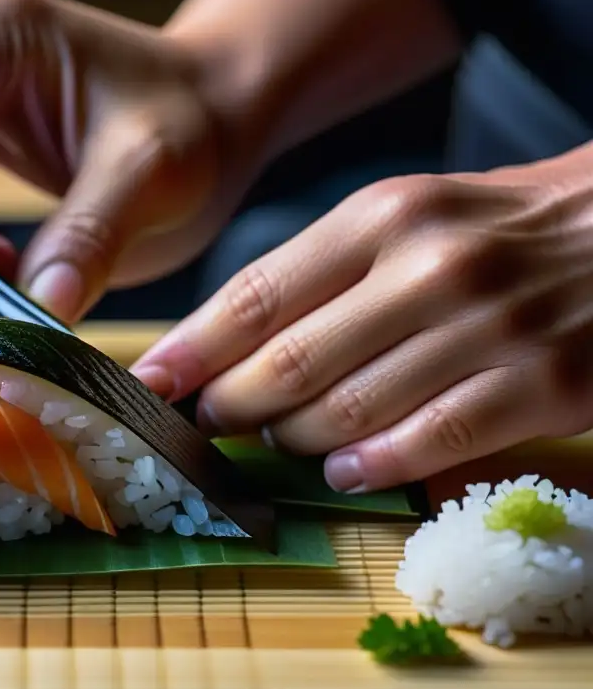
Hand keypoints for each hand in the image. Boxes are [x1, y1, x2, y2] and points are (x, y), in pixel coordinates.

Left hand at [131, 149, 592, 492]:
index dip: (192, 349)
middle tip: (207, 425)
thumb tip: (228, 343)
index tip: (147, 384)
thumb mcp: (407, 215)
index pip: (258, 294)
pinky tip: (341, 473)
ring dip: (294, 441)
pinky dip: (372, 465)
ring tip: (274, 445)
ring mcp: (488, 328)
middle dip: (233, 405)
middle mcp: (429, 267)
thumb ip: (324, 274)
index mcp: (383, 216)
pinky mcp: (541, 384)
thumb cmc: (495, 226)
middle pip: (291, 361)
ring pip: (350, 410)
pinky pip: (431, 441)